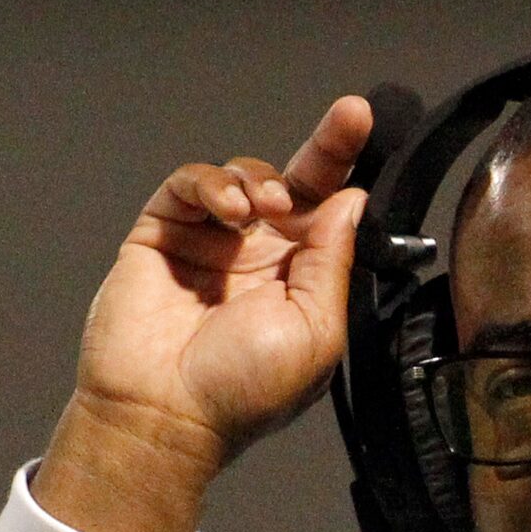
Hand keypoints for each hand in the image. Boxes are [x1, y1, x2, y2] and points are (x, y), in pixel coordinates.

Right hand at [34, 95, 373, 531]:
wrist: (164, 415)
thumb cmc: (242, 391)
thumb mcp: (315, 332)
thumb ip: (332, 263)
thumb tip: (352, 201)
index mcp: (303, 284)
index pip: (331, 217)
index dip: (348, 172)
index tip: (367, 129)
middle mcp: (261, 258)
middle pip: (297, 183)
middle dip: (325, 146)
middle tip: (350, 116)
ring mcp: (212, 243)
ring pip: (246, 176)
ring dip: (263, 180)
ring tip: (264, 210)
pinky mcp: (163, 233)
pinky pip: (192, 184)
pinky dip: (213, 183)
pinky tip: (230, 210)